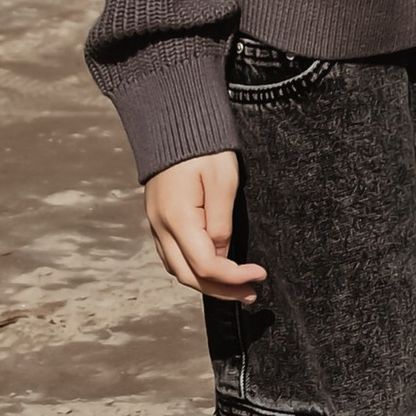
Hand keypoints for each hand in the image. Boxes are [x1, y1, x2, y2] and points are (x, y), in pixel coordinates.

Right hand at [143, 153, 263, 301]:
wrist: (173, 123)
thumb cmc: (203, 147)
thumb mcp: (223, 181)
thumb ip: (222, 222)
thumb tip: (222, 254)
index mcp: (178, 219)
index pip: (206, 265)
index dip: (234, 277)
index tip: (260, 274)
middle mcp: (161, 227)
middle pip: (189, 276)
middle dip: (221, 290)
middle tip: (251, 293)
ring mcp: (156, 225)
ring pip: (178, 270)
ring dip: (206, 284)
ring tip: (237, 288)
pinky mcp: (158, 220)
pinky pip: (172, 256)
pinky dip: (193, 269)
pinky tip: (213, 268)